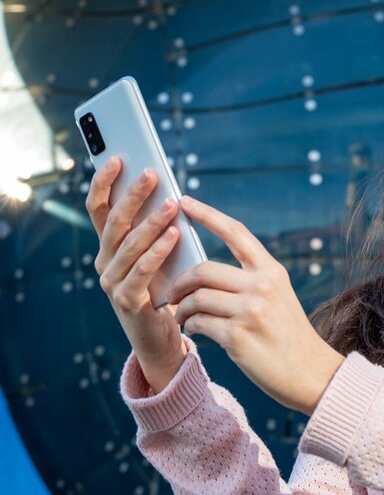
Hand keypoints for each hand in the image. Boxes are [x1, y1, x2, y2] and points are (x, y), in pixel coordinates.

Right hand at [88, 157, 187, 392]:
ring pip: (128, 245)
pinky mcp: (127, 301)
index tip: (117, 157)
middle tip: (152, 174)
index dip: (104, 183)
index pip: (99, 209)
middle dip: (132, 196)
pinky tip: (173, 236)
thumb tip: (170, 190)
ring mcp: (112, 283)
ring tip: (172, 204)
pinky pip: (141, 271)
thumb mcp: (159, 252)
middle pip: (114, 222)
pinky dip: (157, 251)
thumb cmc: (163, 287)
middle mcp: (104, 262)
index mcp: (109, 246)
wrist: (160, 337)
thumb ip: (157, 227)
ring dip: (150, 222)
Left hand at [166, 193, 344, 414]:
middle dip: (181, 282)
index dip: (207, 214)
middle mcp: (262, 285)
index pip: (236, 233)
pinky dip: (190, 327)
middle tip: (173, 295)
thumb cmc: (288, 337)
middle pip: (204, 269)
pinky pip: (198, 322)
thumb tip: (203, 274)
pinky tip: (194, 333)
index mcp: (271, 271)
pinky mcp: (238, 336)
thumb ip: (250, 281)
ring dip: (180, 308)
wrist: (309, 374)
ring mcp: (251, 310)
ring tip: (181, 318)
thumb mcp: (277, 298)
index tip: (184, 201)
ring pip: (196, 297)